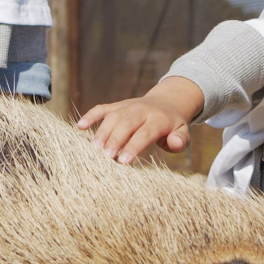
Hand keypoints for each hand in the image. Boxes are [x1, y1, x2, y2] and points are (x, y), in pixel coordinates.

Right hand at [76, 77, 203, 164]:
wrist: (166, 102)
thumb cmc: (173, 125)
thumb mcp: (183, 132)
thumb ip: (180, 140)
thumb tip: (173, 143)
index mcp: (158, 119)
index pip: (144, 133)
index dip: (133, 146)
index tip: (122, 161)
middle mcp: (140, 110)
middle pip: (125, 123)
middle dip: (115, 140)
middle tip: (106, 158)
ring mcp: (126, 106)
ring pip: (112, 117)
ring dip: (102, 132)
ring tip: (94, 150)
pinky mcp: (116, 106)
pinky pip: (102, 108)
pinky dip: (90, 116)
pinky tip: (80, 127)